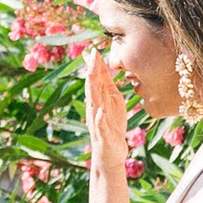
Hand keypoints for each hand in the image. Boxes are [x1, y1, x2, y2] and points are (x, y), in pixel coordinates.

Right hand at [85, 47, 128, 173]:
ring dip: (91, 88)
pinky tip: (100, 110)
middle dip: (91, 71)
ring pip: (93, 102)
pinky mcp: (103, 134)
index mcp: (99, 99)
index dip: (94, 65)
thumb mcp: (112, 101)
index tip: (93, 50)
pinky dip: (99, 117)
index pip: (95, 79)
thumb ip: (107, 84)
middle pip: (92, 86)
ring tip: (91, 74)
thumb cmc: (112, 125)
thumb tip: (103, 66)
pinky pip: (100, 125)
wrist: (110, 152)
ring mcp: (98, 120)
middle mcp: (95, 107)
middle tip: (91, 55)